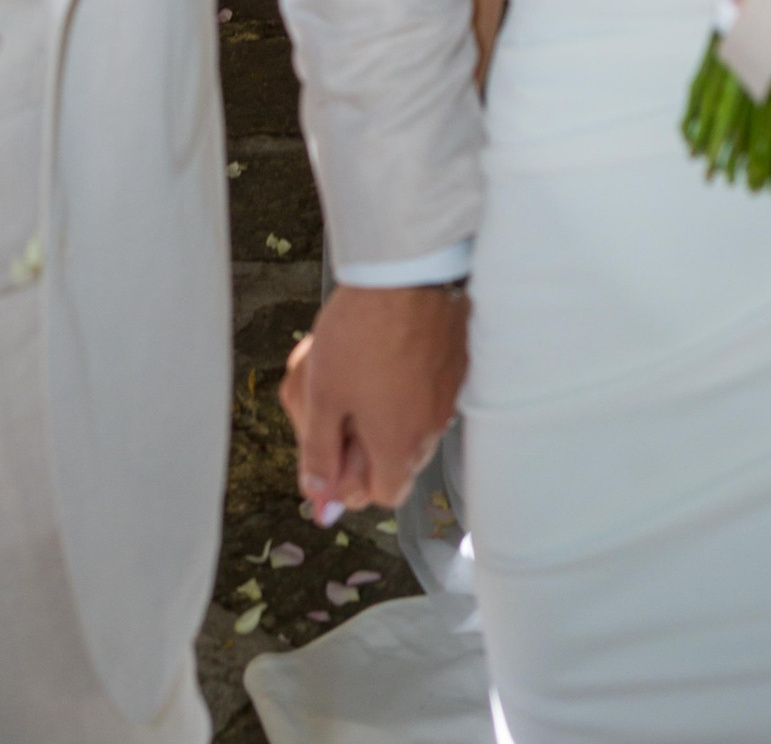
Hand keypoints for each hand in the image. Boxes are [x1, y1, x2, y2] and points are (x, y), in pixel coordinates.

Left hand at [279, 283, 466, 520]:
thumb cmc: (360, 333)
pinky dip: (404, 390)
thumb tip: (316, 494)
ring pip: (411, 427)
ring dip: (384, 415)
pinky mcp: (454, 369)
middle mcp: (430, 430)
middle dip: (365, 447)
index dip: (353, 483)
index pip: (383, 494)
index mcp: (398, 446)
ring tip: (356, 377)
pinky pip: (427, 396)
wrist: (405, 275)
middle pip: (398, 462)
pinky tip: (381, 358)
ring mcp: (446, 399)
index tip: (330, 457)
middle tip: (338, 410)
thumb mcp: (322, 395)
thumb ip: (319, 452)